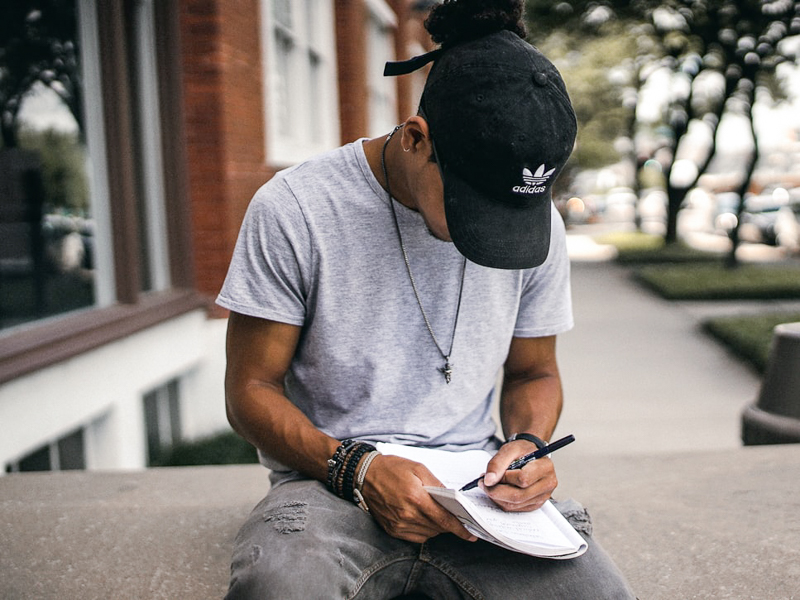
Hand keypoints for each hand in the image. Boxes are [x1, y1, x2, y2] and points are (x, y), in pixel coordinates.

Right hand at [360, 454, 477, 543]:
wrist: (364, 475)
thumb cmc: (392, 468)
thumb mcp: (418, 468)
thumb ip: (437, 484)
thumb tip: (452, 499)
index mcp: (416, 498)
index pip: (444, 519)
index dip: (460, 528)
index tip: (471, 534)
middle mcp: (407, 515)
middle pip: (438, 528)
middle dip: (448, 524)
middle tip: (455, 517)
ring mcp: (399, 525)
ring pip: (428, 534)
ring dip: (436, 527)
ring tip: (435, 513)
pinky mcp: (392, 530)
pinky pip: (415, 537)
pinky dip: (424, 530)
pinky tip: (422, 518)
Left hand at [480, 441, 556, 511]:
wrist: (531, 456)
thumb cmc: (522, 451)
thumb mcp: (510, 449)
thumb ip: (497, 463)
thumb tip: (488, 481)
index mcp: (545, 467)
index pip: (523, 479)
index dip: (503, 478)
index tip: (488, 475)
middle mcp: (547, 484)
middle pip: (518, 495)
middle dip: (496, 490)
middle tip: (483, 483)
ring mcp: (542, 497)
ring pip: (515, 504)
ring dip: (497, 497)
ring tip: (490, 485)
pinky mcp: (535, 504)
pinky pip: (514, 508)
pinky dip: (501, 501)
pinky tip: (498, 490)